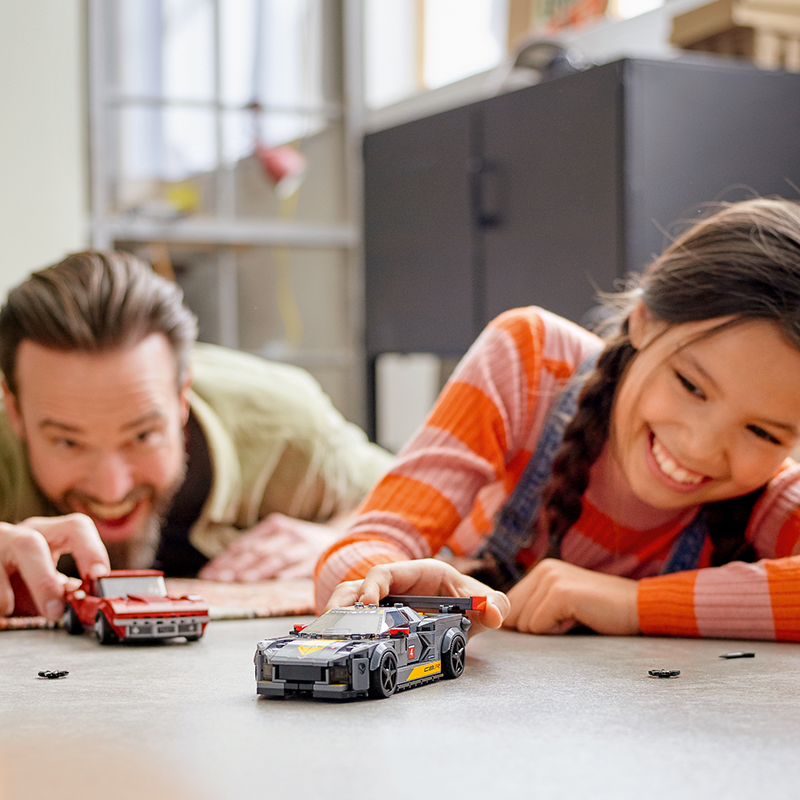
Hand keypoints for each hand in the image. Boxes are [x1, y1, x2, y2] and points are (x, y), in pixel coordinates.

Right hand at [0, 514, 109, 619]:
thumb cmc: (20, 574)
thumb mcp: (46, 574)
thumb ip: (65, 586)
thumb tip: (84, 600)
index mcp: (46, 533)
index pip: (76, 528)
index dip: (91, 550)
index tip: (99, 577)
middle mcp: (18, 534)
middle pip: (31, 545)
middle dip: (44, 581)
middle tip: (54, 610)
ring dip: (9, 595)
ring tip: (10, 610)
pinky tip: (0, 610)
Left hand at [198, 513, 343, 581]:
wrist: (338, 536)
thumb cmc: (301, 541)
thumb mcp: (279, 536)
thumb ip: (256, 546)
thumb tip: (225, 563)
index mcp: (274, 525)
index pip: (245, 544)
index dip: (226, 559)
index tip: (209, 574)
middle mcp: (287, 533)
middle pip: (257, 550)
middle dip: (236, 566)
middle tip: (219, 579)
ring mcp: (302, 545)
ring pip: (277, 557)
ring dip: (259, 569)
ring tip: (242, 579)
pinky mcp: (316, 557)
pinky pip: (300, 566)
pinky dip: (289, 572)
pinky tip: (278, 579)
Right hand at [325, 558, 510, 635]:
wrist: (464, 612)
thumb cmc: (467, 598)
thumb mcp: (482, 599)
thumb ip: (494, 604)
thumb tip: (495, 614)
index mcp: (415, 573)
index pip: (383, 572)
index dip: (371, 586)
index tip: (366, 603)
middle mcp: (393, 587)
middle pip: (355, 588)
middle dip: (341, 603)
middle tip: (334, 623)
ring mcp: (382, 605)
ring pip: (348, 604)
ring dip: (337, 617)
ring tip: (328, 636)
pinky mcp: (378, 622)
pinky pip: (354, 623)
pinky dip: (344, 632)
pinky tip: (339, 647)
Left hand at [504, 559, 638, 634]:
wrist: (638, 606)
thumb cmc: (602, 610)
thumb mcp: (562, 603)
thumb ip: (534, 606)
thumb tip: (504, 623)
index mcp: (541, 570)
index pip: (509, 604)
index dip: (527, 621)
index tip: (557, 618)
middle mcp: (543, 569)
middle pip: (514, 615)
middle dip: (538, 626)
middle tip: (568, 617)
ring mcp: (551, 579)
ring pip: (525, 624)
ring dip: (550, 629)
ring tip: (575, 616)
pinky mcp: (560, 593)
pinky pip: (539, 627)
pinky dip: (557, 631)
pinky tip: (578, 619)